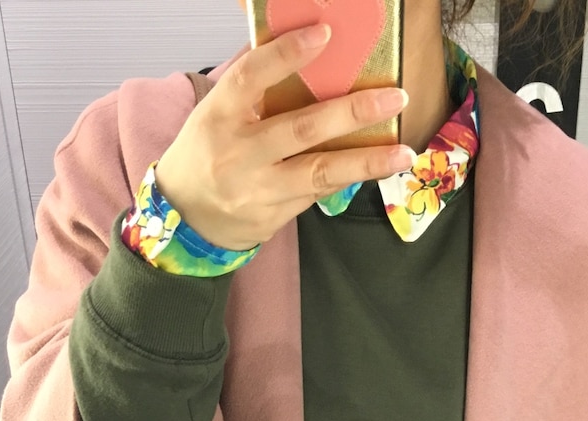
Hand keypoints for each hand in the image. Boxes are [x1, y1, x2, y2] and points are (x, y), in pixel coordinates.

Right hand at [155, 24, 414, 252]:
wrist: (184, 218)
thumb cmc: (207, 153)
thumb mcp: (216, 112)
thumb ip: (252, 84)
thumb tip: (291, 41)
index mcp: (220, 115)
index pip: (251, 77)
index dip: (286, 54)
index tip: (324, 34)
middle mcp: (239, 153)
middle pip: (301, 129)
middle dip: (352, 113)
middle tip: (394, 98)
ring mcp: (258, 190)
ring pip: (319, 172)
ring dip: (366, 162)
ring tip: (403, 152)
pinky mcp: (273, 217)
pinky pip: (317, 193)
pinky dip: (347, 178)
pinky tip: (376, 167)